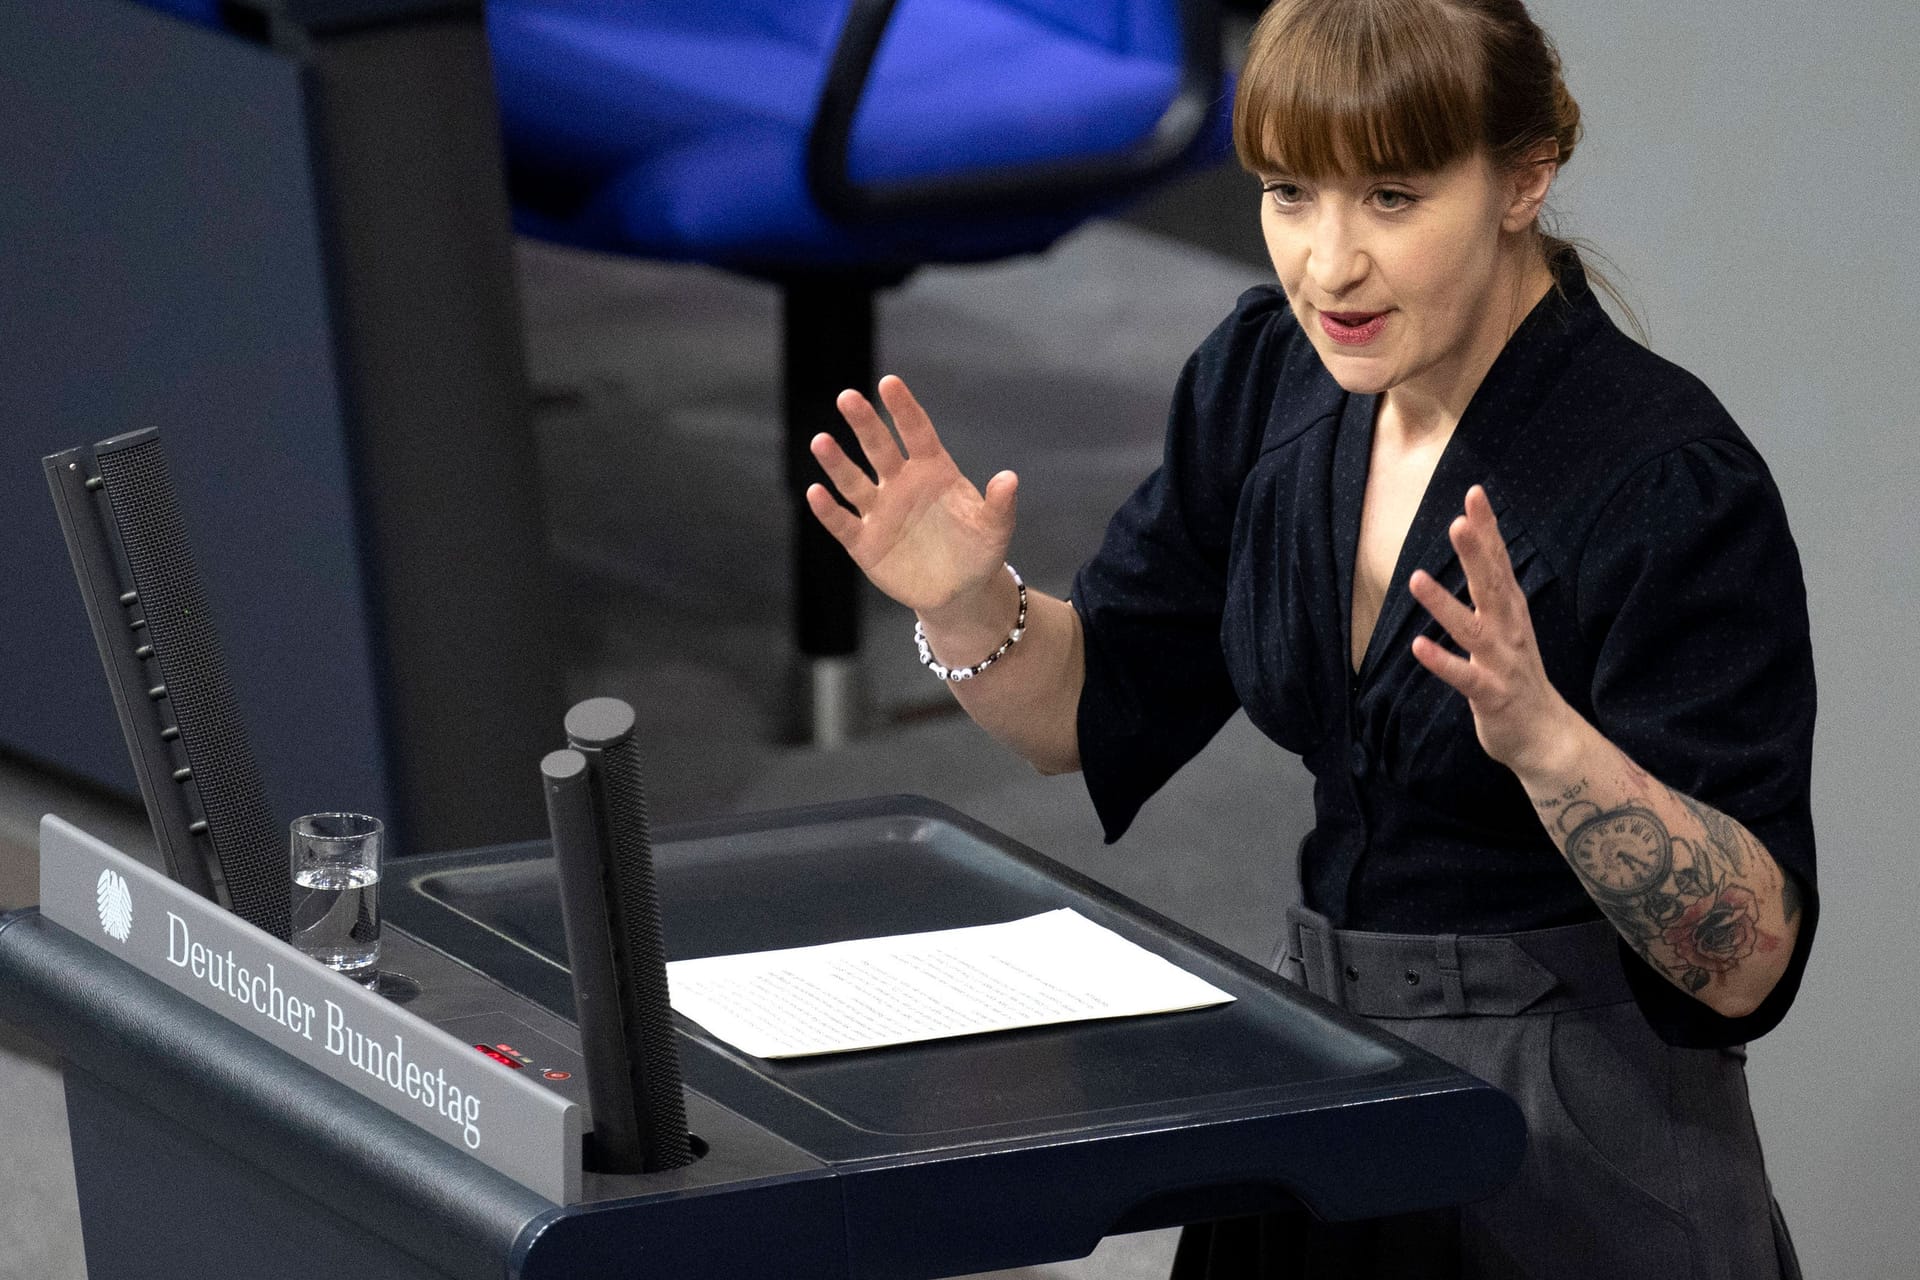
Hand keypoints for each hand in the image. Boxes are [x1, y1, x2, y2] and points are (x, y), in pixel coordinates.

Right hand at [807, 375, 1017, 618]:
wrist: (960, 591)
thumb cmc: (979, 550)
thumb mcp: (995, 529)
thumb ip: (1000, 504)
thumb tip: (1010, 478)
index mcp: (932, 471)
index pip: (916, 432)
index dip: (903, 408)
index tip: (889, 383)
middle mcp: (901, 484)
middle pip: (879, 448)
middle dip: (864, 423)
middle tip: (848, 397)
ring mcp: (880, 512)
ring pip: (854, 482)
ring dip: (837, 463)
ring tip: (821, 441)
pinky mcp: (864, 543)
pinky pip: (843, 523)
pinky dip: (829, 510)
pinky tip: (816, 492)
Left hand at [1408, 485, 1580, 776]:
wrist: (1546, 736)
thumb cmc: (1517, 675)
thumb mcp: (1508, 625)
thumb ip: (1493, 589)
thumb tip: (1481, 546)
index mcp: (1511, 611)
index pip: (1499, 562)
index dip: (1488, 529)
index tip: (1475, 493)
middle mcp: (1509, 631)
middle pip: (1491, 585)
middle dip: (1476, 553)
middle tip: (1459, 520)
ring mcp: (1502, 663)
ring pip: (1472, 629)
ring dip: (1444, 605)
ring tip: (1416, 579)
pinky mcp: (1491, 695)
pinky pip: (1463, 677)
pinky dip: (1442, 662)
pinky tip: (1417, 647)